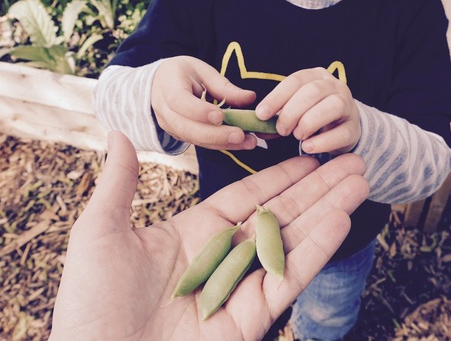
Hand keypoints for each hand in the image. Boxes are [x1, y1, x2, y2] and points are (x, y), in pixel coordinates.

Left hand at [50, 131, 368, 340]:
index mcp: (193, 233)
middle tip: (354, 161)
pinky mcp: (249, 319)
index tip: (309, 155)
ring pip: (292, 241)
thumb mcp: (100, 233)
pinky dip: (315, 248)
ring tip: (360, 180)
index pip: (248, 196)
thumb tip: (116, 131)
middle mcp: (223, 257)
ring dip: (328, 210)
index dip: (280, 176)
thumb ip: (120, 183)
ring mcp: (239, 288)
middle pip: (280, 214)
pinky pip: (287, 278)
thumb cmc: (89, 302)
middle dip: (317, 188)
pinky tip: (339, 219)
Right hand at [151, 56, 258, 149]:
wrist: (157, 85)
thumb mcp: (201, 71)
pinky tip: (241, 143)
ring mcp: (170, 127)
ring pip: (195, 139)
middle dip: (216, 135)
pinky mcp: (179, 136)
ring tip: (248, 142)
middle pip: (188, 128)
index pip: (180, 102)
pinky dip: (220, 144)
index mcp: (168, 88)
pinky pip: (199, 143)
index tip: (221, 116)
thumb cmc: (181, 73)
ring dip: (223, 143)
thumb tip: (251, 97)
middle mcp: (165, 111)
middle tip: (241, 135)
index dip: (200, 111)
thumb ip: (224, 86)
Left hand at [255, 67, 360, 155]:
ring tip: (297, 136)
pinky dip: (322, 142)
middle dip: (291, 112)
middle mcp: (334, 85)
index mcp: (315, 76)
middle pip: (312, 92)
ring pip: (331, 106)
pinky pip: (341, 133)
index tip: (261, 114)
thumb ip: (277, 116)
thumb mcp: (294, 110)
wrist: (342, 127)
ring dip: (308, 123)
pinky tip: (307, 147)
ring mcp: (348, 105)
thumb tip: (258, 128)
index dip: (276, 97)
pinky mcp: (354, 128)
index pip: (295, 81)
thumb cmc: (312, 115)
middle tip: (281, 129)